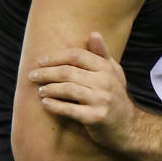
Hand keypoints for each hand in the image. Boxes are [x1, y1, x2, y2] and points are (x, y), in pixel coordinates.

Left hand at [28, 32, 136, 149]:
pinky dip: (55, 105)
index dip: (56, 57)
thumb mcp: (114, 72)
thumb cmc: (115, 96)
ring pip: (68, 89)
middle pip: (69, 72)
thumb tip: (94, 33)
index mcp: (106, 68)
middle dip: (47, 73)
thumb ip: (102, 54)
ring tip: (39, 90)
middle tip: (32, 76)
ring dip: (49, 89)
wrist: (129, 126)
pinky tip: (45, 104)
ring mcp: (101, 100)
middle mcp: (105, 81)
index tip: (41, 61)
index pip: (77, 56)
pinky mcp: (96, 118)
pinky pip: (70, 109)